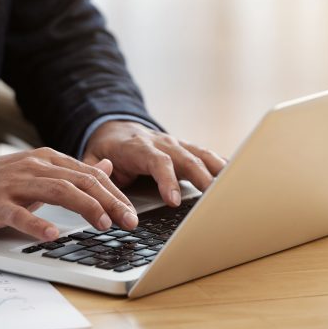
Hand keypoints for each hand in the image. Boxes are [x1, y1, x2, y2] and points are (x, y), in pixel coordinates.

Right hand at [0, 148, 137, 240]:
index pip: (90, 174)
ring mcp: (15, 184)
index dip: (115, 193)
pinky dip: (37, 223)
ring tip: (103, 224)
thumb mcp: (38, 170)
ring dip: (85, 208)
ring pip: (58, 191)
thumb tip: (107, 167)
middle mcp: (35, 166)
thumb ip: (72, 171)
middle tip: (129, 221)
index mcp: (47, 159)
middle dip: (110, 201)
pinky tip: (51, 234)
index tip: (132, 212)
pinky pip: (18, 213)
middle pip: (80, 181)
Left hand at [82, 121, 226, 206]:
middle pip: (186, 159)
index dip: (167, 180)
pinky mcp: (186, 149)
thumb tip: (104, 179)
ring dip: (217, 172)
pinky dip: (222, 166)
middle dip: (202, 178)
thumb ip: (95, 169)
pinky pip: (208, 155)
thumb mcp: (90, 159)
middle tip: (213, 199)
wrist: (116, 127)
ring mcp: (177, 144)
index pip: (157, 162)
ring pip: (201, 155)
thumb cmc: (105, 149)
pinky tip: (237, 177)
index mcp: (139, 147)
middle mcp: (162, 143)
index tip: (173, 200)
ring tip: (232, 189)